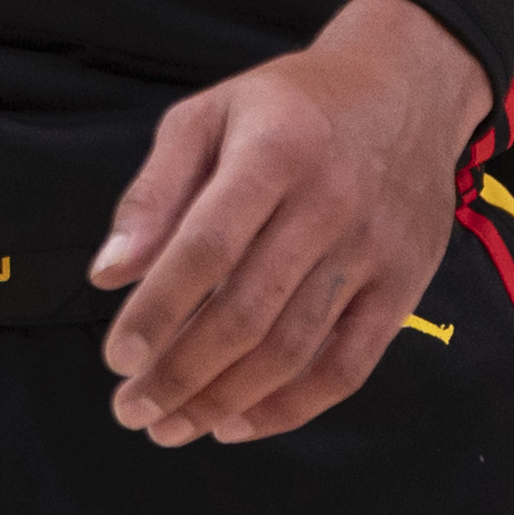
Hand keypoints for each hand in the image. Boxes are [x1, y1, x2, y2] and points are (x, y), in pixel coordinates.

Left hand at [89, 0, 491, 445]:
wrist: (404, 88)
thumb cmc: (286, 104)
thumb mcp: (207, 115)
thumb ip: (155, 192)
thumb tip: (108, 274)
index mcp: (273, 153)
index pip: (206, 249)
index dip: (158, 310)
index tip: (117, 358)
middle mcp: (328, 205)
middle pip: (247, 312)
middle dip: (181, 373)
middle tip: (132, 410)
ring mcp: (373, 251)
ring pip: (294, 349)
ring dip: (226, 400)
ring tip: (172, 426)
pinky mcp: (404, 285)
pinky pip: (349, 366)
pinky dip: (292, 406)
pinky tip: (238, 422)